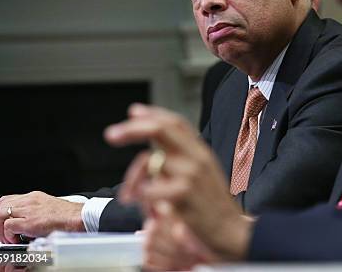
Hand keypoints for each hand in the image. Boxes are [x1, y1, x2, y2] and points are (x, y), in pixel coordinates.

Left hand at [0, 191, 84, 242]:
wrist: (79, 217)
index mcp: (35, 197)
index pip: (8, 200)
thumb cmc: (69, 215)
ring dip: (1, 228)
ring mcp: (29, 209)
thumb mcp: (49, 208)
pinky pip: (8, 226)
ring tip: (8, 237)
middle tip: (3, 233)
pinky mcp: (29, 221)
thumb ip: (36, 211)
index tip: (4, 224)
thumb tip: (27, 223)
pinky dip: (8, 235)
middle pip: (0, 205)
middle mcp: (30, 200)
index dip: (2, 213)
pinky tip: (17, 239)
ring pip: (0, 214)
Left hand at [105, 103, 252, 261]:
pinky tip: (140, 204)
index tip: (133, 111)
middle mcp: (197, 157)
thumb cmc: (211, 207)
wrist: (230, 231)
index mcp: (200, 151)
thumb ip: (181, 160)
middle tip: (111, 135)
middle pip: (161, 129)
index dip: (153, 113)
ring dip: (132, 178)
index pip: (176, 122)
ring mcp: (192, 174)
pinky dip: (141, 195)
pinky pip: (151, 188)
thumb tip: (154, 151)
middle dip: (132, 129)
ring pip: (150, 160)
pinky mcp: (185, 194)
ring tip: (127, 196)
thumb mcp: (201, 175)